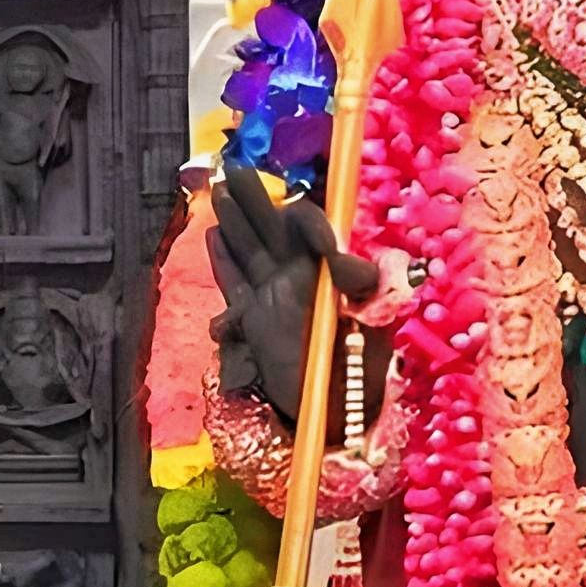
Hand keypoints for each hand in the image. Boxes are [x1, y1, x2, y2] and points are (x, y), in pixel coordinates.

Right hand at [204, 161, 382, 426]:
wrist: (335, 417)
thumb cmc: (360, 376)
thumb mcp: (372, 331)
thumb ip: (363, 291)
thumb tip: (345, 260)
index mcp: (332, 274)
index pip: (313, 232)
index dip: (305, 220)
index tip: (294, 216)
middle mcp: (302, 278)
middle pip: (275, 229)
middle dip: (257, 201)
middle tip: (235, 170)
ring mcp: (276, 295)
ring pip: (252, 249)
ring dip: (236, 221)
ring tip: (222, 191)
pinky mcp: (255, 318)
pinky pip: (236, 282)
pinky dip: (224, 260)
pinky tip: (213, 235)